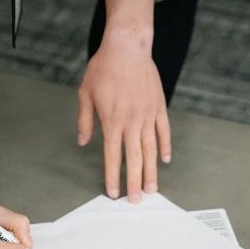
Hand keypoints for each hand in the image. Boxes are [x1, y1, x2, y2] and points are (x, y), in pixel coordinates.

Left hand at [77, 0, 170, 203]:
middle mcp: (131, 123)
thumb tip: (84, 142)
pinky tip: (165, 161)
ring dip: (151, 172)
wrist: (127, 47)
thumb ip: (85, 120)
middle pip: (134, 159)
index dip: (113, 177)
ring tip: (152, 189)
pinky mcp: (159, 107)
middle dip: (134, 183)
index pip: (112, 157)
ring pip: (151, 150)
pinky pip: (164, 131)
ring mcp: (147, 116)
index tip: (114, 194)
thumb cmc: (103, 68)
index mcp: (112, 121)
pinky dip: (165, 147)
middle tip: (137, 201)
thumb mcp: (85, 93)